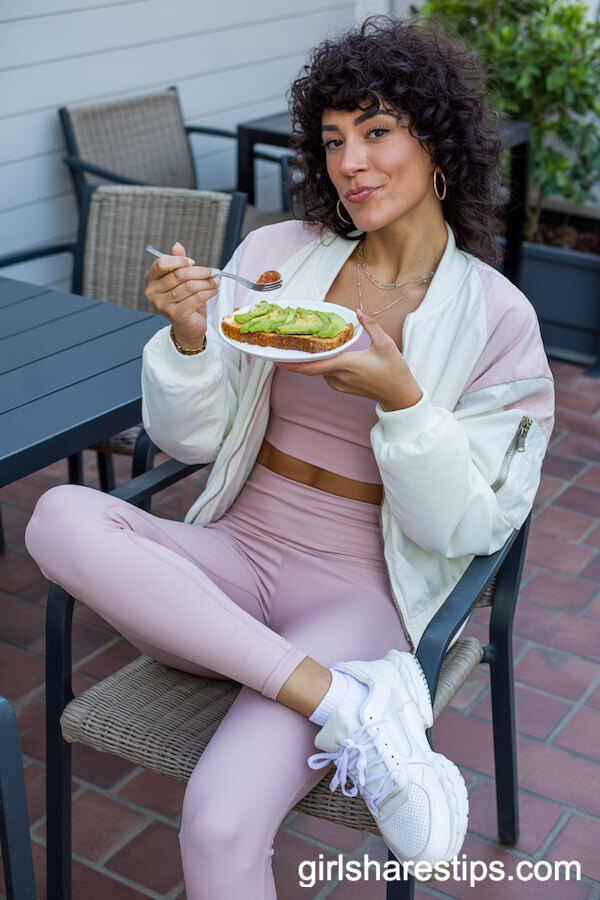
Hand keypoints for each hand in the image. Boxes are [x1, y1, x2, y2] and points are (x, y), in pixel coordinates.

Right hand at [144, 242, 219, 349]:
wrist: (188, 327)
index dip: (178, 261)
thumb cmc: (184, 300)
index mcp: (151, 280)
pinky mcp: (176, 315)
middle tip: (213, 272)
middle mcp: (153, 293)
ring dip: (206, 282)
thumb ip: (178, 262)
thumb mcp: (181, 280)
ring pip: (189, 286)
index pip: (161, 264)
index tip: (192, 262)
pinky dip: (208, 292)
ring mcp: (163, 305)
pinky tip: (214, 290)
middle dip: (199, 272)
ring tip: (216, 282)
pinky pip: (196, 298)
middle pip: (179, 275)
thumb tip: (177, 245)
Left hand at [275, 310, 421, 410]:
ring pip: (319, 371)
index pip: (312, 366)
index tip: (278, 360)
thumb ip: (370, 326)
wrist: (399, 395)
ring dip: (311, 361)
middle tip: (284, 349)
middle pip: (311, 368)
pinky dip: (321, 366)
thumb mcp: (385, 344)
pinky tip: (323, 356)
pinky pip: (326, 375)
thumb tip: (358, 312)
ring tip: (303, 348)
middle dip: (297, 361)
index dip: (293, 365)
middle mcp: (339, 377)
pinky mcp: (343, 388)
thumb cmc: (394, 372)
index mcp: (346, 364)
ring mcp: (340, 384)